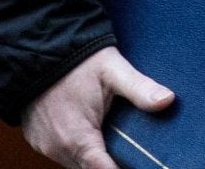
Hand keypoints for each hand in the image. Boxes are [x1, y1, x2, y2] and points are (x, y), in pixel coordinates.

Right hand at [22, 46, 174, 167]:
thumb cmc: (76, 59)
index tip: (137, 165)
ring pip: (76, 164)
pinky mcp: (38, 140)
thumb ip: (139, 89)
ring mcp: (45, 146)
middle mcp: (58, 148)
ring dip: (93, 156)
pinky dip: (77, 149)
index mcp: (78, 138)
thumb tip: (167, 100)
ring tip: (112, 137)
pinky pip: (62, 154)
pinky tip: (92, 132)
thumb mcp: (112, 69)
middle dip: (110, 163)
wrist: (37, 47)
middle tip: (130, 149)